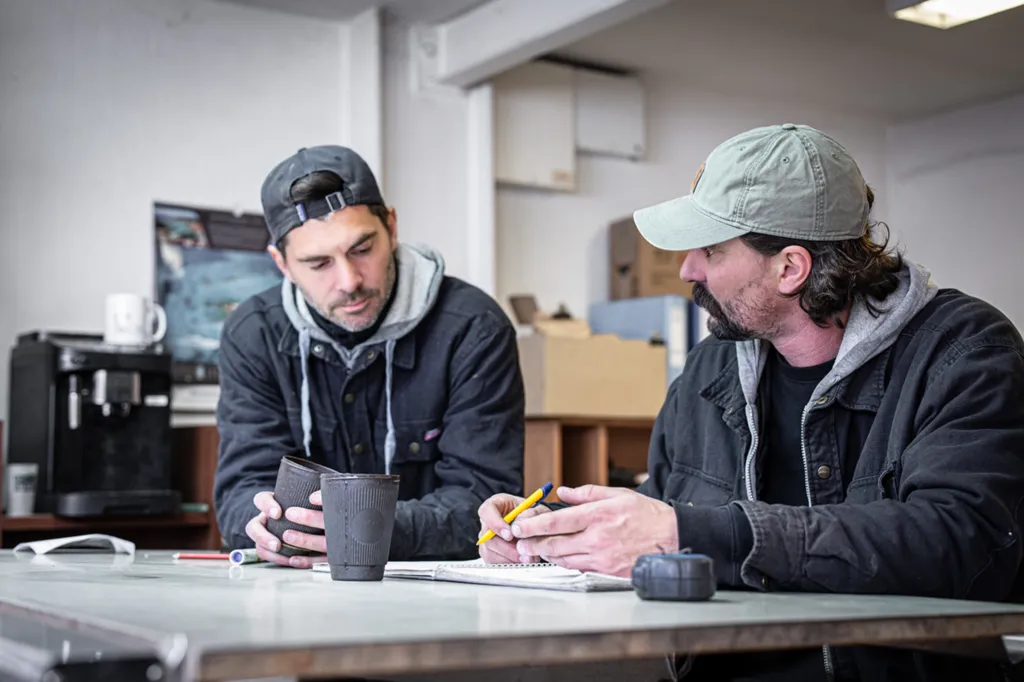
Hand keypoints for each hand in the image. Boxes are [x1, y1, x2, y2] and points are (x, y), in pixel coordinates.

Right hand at [245, 490, 326, 568]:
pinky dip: (278, 559)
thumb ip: (312, 497)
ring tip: (280, 553)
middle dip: (262, 536)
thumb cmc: (308, 507)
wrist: (313, 521)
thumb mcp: (306, 500)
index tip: (277, 513)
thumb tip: (320, 496)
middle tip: (276, 544)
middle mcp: (265, 520)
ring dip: (267, 550)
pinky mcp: (271, 549)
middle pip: (253, 527)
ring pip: (258, 544)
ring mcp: (266, 535)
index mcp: (271, 504)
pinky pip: (268, 556)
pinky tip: (289, 560)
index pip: (261, 500)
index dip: (266, 506)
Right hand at [477, 493, 549, 564]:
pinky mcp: (490, 553)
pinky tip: (521, 561)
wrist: (534, 528)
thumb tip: (521, 522)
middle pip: (488, 537)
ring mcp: (487, 539)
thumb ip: (531, 513)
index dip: (495, 524)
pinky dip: (509, 563)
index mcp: (496, 505)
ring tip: (527, 558)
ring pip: (490, 552)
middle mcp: (488, 522)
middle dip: (507, 547)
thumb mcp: (537, 509)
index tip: (509, 535)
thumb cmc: (532, 515)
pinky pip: (494, 562)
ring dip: (509, 557)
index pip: (486, 511)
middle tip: (523, 552)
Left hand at [511, 485, 677, 576]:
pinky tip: (558, 558)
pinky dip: (565, 563)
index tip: (519, 526)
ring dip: (546, 554)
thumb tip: (563, 492)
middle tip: (519, 543)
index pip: (557, 521)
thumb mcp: (618, 494)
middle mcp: (597, 537)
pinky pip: (578, 568)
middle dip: (532, 544)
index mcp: (598, 515)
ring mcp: (602, 557)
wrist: (672, 538)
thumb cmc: (646, 514)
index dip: (534, 525)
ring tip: (535, 549)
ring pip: (564, 559)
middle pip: (555, 543)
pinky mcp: (607, 571)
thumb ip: (587, 492)